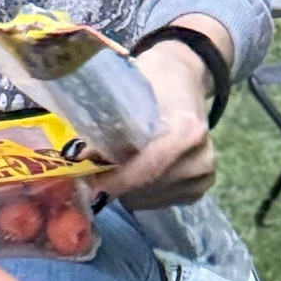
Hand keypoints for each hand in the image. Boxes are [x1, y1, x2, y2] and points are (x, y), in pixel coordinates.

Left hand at [94, 34, 221, 208]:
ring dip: (125, 190)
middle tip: (89, 173)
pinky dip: (139, 192)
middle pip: (146, 186)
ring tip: (111, 169)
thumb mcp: (129, 91)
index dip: (116, 180)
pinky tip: (132, 173)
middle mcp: (200, 158)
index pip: (149, 168)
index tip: (88, 183)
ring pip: (150, 198)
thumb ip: (107, 123)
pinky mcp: (199, 187)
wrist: (184, 80)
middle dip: (114, 184)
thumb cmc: (153, 80)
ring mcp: (203, 175)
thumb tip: (77, 156)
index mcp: (187, 131)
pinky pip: (159, 201)